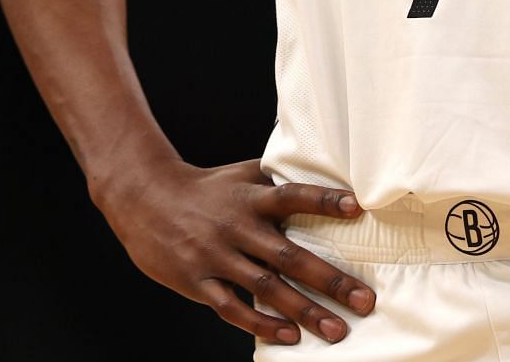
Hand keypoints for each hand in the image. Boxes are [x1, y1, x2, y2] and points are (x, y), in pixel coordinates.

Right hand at [96, 158, 375, 345]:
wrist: (144, 198)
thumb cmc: (204, 187)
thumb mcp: (241, 174)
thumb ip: (278, 179)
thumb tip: (325, 175)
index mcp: (251, 197)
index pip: (292, 195)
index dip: (324, 200)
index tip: (356, 208)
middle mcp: (236, 226)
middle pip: (289, 255)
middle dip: (330, 280)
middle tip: (365, 300)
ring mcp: (216, 256)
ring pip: (266, 288)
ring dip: (304, 311)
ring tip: (336, 330)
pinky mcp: (197, 281)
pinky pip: (233, 307)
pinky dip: (261, 323)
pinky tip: (289, 336)